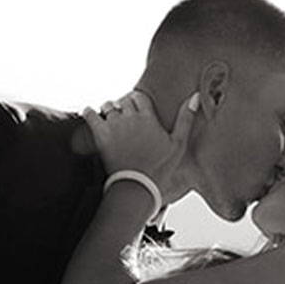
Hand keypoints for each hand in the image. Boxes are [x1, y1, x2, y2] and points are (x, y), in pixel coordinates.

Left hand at [81, 90, 198, 202]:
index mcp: (149, 118)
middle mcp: (131, 118)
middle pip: (123, 101)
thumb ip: (186, 119)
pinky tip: (90, 114)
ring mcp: (114, 126)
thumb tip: (195, 96)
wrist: (138, 186)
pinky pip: (90, 115)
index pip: (139, 97)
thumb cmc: (160, 168)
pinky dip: (89, 112)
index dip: (136, 101)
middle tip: (123, 117)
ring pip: (108, 106)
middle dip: (122, 107)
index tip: (135, 109)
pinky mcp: (101, 135)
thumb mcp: (179, 144)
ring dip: (108, 110)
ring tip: (111, 120)